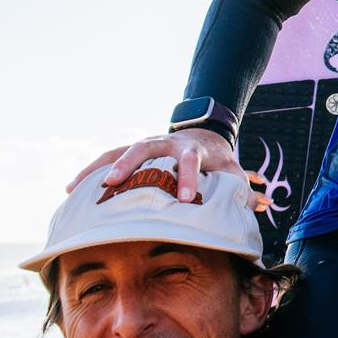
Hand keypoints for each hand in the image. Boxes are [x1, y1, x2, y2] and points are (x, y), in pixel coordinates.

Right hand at [67, 129, 267, 209]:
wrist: (203, 133)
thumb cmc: (216, 160)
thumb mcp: (231, 169)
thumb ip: (244, 186)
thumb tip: (266, 204)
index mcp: (191, 149)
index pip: (190, 161)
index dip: (188, 179)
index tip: (185, 199)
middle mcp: (165, 143)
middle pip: (144, 147)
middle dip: (129, 165)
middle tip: (114, 182)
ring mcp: (146, 143)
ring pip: (119, 150)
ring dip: (99, 167)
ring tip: (77, 188)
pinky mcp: (132, 150)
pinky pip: (107, 157)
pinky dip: (90, 171)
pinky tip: (71, 189)